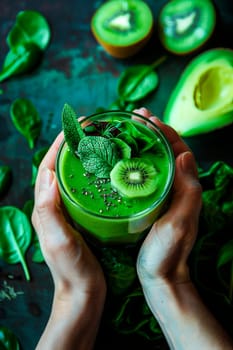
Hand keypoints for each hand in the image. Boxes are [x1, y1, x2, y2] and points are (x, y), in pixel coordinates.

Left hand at [32, 132, 105, 349]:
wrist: (84, 293)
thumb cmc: (71, 270)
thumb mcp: (58, 240)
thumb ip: (48, 209)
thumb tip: (47, 173)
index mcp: (45, 208)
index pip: (48, 167)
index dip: (59, 145)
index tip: (75, 127)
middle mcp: (54, 206)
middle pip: (61, 167)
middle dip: (73, 146)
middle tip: (92, 131)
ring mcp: (69, 212)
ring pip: (74, 177)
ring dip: (84, 159)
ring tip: (102, 144)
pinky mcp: (83, 218)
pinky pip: (86, 190)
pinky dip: (95, 176)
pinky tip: (110, 172)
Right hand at [134, 107, 201, 286]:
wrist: (159, 277)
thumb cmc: (168, 253)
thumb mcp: (178, 224)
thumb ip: (187, 192)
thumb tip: (184, 155)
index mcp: (187, 189)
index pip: (179, 150)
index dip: (166, 131)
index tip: (148, 118)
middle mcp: (177, 188)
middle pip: (166, 152)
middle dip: (153, 132)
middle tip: (134, 118)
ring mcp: (163, 195)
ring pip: (154, 162)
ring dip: (143, 145)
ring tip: (126, 132)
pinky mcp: (150, 203)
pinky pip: (143, 176)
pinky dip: (134, 163)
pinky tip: (119, 160)